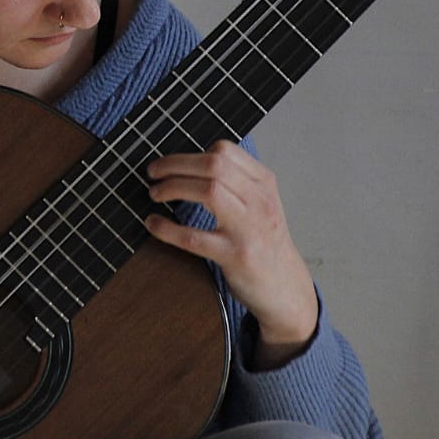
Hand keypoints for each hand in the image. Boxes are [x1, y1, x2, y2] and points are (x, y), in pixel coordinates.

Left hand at [144, 141, 319, 368]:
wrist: (285, 286)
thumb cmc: (265, 242)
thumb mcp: (261, 203)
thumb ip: (236, 181)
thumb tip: (190, 163)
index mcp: (264, 183)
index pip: (225, 152)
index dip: (190, 154)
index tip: (170, 163)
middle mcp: (259, 201)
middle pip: (214, 165)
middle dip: (176, 165)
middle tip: (153, 173)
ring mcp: (248, 228)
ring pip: (208, 191)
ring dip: (172, 188)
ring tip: (155, 194)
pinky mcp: (235, 256)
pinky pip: (194, 237)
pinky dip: (167, 228)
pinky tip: (153, 224)